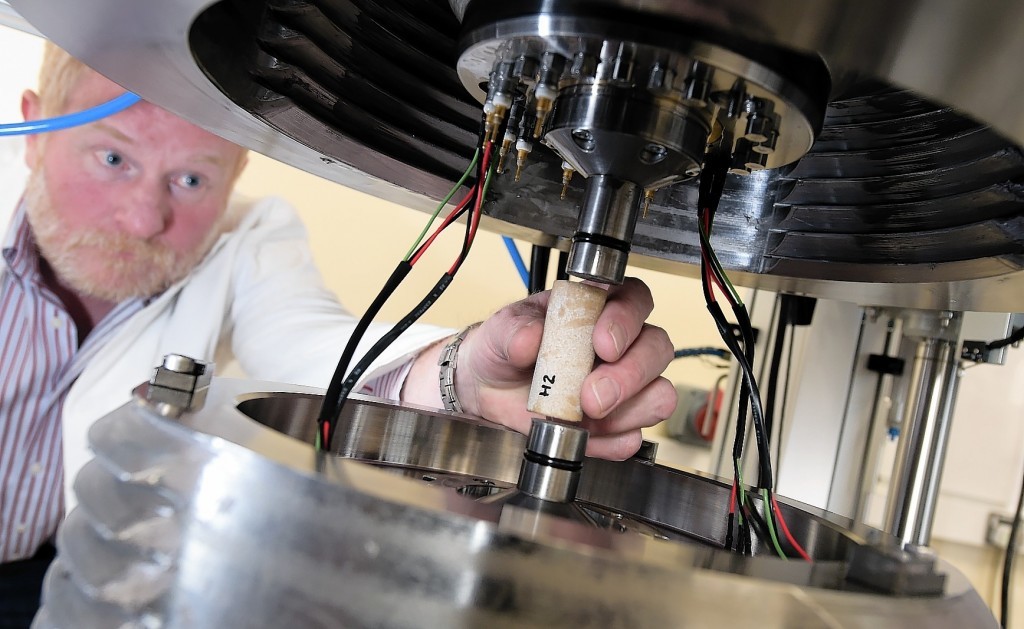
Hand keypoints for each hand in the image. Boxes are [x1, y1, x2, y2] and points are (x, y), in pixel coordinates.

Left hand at [452, 277, 676, 459]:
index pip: (635, 300)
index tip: (601, 343)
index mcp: (598, 308)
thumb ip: (514, 329)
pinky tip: (586, 435)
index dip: (626, 320)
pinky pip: (633, 436)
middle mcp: (621, 345)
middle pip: (657, 349)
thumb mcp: (500, 330)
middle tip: (592, 394)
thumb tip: (531, 338)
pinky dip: (612, 440)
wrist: (486, 390)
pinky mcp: (615, 426)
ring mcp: (623, 388)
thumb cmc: (504, 348)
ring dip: (629, 409)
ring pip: (659, 394)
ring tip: (587, 414)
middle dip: (629, 374)